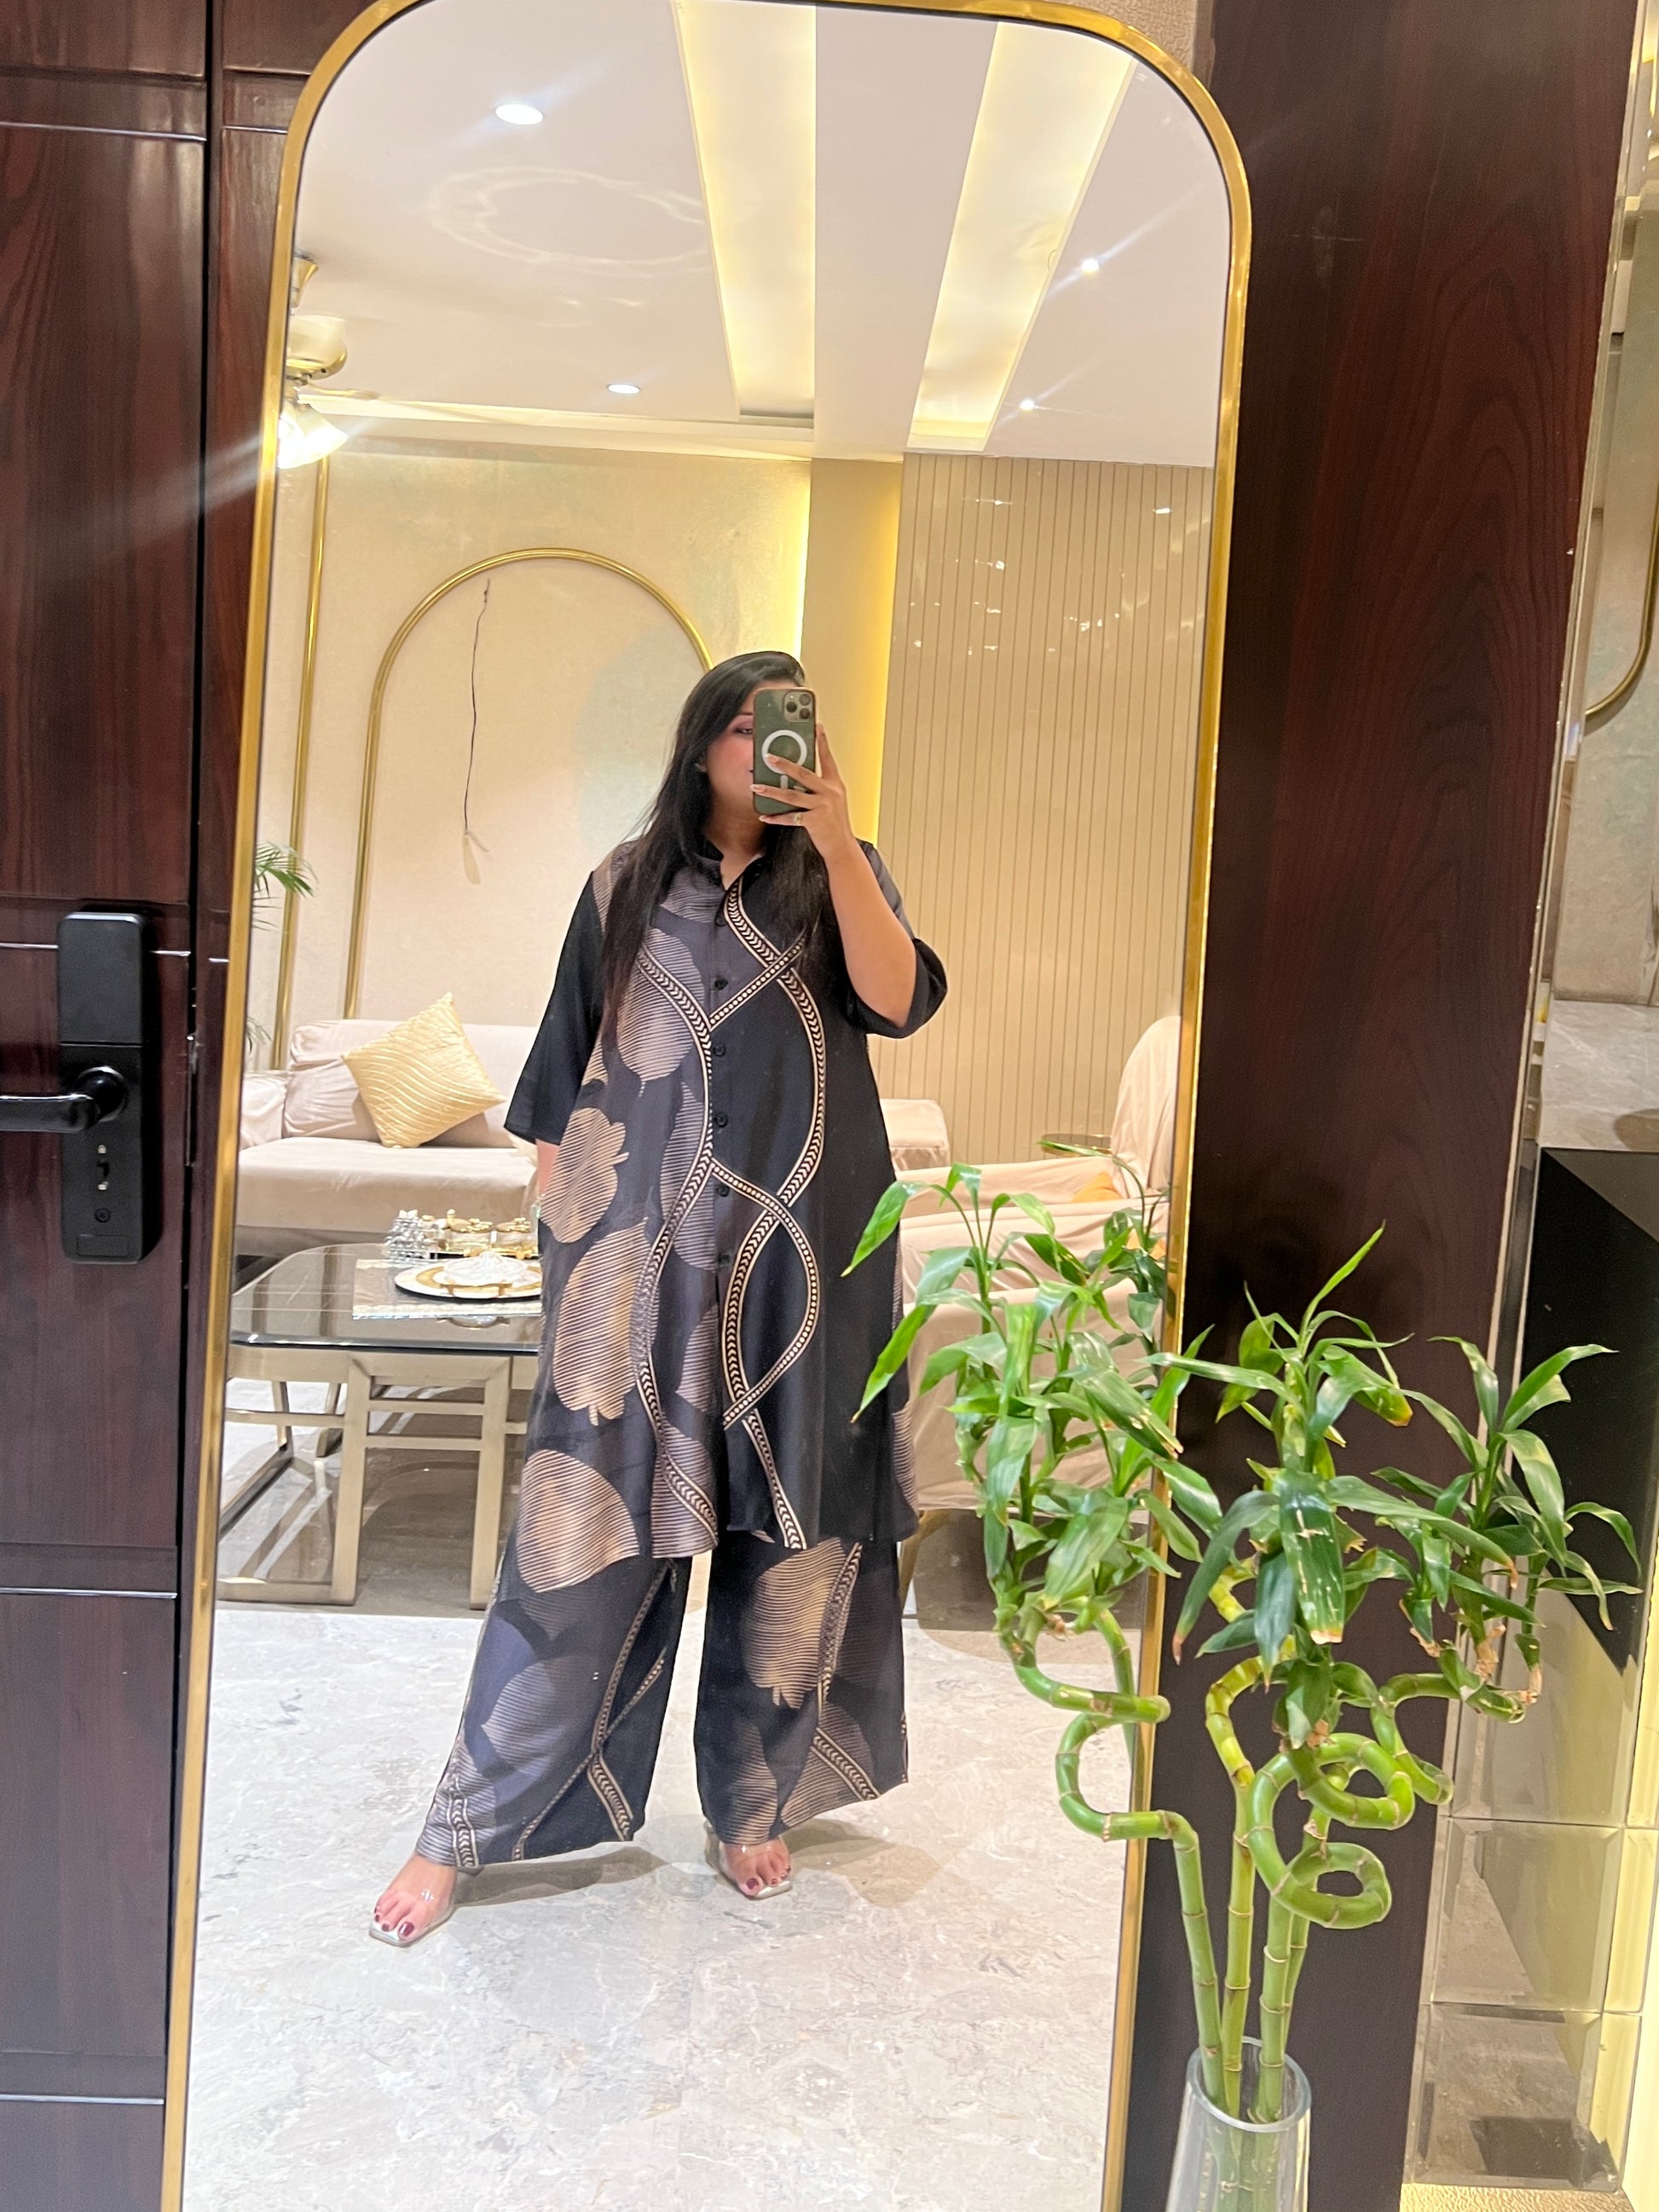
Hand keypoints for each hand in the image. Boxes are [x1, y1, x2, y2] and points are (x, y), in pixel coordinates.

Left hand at [753, 727, 857, 863]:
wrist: (842, 847)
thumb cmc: (835, 824)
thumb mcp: (833, 801)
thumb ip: (818, 787)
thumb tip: (796, 778)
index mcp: (834, 784)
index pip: (827, 758)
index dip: (822, 742)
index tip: (816, 726)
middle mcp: (830, 792)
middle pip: (803, 773)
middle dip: (784, 764)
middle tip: (768, 756)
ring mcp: (822, 806)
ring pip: (792, 795)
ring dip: (771, 791)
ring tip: (756, 787)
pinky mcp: (815, 821)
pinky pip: (790, 817)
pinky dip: (776, 817)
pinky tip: (764, 815)